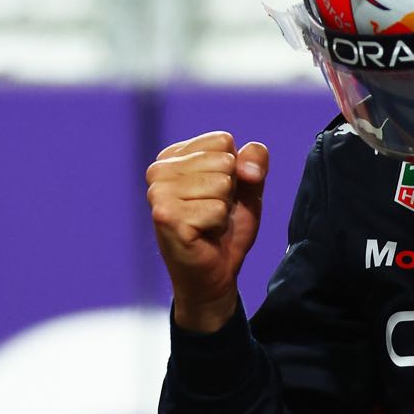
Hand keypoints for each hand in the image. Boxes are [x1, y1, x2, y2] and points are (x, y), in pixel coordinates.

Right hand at [147, 131, 268, 331]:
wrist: (216, 273)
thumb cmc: (226, 227)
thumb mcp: (249, 186)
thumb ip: (255, 160)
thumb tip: (246, 168)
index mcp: (173, 155)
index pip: (223, 140)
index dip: (234, 170)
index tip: (217, 193)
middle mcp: (158, 169)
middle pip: (224, 161)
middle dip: (229, 191)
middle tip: (212, 212)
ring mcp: (158, 192)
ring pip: (221, 184)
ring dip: (222, 209)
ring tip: (206, 223)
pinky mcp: (165, 216)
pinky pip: (216, 209)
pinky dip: (218, 225)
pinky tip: (202, 235)